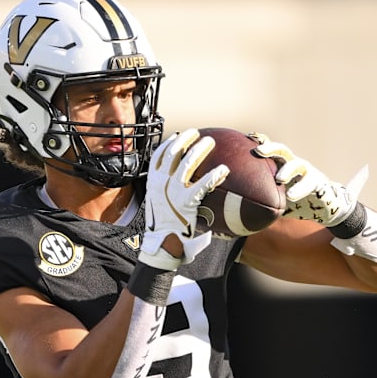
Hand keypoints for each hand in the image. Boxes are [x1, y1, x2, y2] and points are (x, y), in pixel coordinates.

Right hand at [140, 129, 229, 265]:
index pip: (157, 156)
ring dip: (199, 149)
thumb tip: (179, 184)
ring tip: (210, 142)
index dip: (168, 143)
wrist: (163, 244)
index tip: (177, 136)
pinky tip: (224, 170)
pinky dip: (214, 175)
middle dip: (185, 139)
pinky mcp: (186, 201)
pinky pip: (203, 183)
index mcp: (152, 182)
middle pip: (173, 153)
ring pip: (187, 162)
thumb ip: (165, 192)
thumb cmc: (164, 227)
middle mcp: (160, 183)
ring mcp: (172, 191)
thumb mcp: (157, 204)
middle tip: (196, 133)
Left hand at [250, 133, 367, 226]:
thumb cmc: (294, 201)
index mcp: (280, 165)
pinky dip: (299, 189)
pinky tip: (291, 196)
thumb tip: (232, 212)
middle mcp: (292, 163)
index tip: (245, 138)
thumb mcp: (275, 199)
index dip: (258, 142)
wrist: (322, 206)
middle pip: (281, 150)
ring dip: (287, 170)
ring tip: (279, 179)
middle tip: (258, 151)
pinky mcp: (317, 181)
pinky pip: (308, 182)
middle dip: (270, 148)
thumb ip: (259, 199)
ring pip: (296, 164)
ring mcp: (306, 170)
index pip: (269, 151)